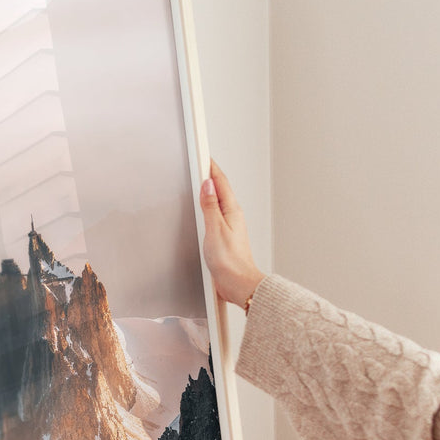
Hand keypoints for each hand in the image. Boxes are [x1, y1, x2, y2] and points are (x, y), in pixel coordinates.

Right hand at [200, 159, 265, 307]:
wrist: (238, 283)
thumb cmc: (230, 261)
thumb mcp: (215, 230)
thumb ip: (210, 206)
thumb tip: (207, 185)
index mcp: (232, 211)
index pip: (220, 182)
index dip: (211, 167)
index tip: (203, 155)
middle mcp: (232, 216)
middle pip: (220, 189)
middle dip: (210, 175)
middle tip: (201, 162)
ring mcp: (229, 226)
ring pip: (218, 202)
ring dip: (210, 190)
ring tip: (201, 180)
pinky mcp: (225, 237)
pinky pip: (216, 215)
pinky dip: (209, 207)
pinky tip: (204, 209)